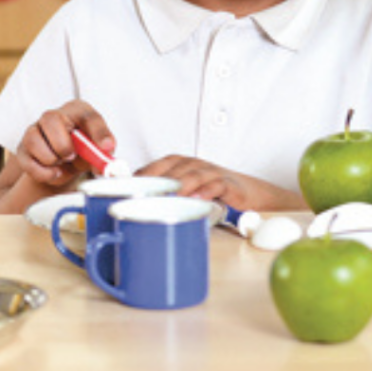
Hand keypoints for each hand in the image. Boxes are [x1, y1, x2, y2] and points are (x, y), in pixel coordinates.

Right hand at [0, 101, 113, 212]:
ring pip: (34, 140)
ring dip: (51, 159)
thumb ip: (103, 154)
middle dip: (63, 144)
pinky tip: (54, 172)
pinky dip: (43, 172)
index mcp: (78, 112)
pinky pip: (27, 160)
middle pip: (51, 119)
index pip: (89, 116)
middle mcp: (55, 116)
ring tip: (62, 164)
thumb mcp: (96, 151)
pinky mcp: (23, 148)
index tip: (107, 147)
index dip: (98, 132)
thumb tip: (109, 164)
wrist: (63, 165)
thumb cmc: (82, 151)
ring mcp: (35, 130)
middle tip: (71, 156)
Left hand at [137, 154, 306, 211]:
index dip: (140, 177)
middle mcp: (192, 165)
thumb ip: (162, 194)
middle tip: (142, 195)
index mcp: (178, 164)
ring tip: (169, 197)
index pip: (155, 167)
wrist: (246, 191)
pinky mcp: (227, 184)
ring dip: (180, 185)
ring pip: (193, 175)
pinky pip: (216, 185)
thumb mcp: (183, 190)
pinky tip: (198, 198)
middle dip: (156, 182)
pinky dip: (207, 191)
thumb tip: (131, 206)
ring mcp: (210, 172)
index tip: (124, 191)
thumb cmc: (210, 190)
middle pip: (172, 169)